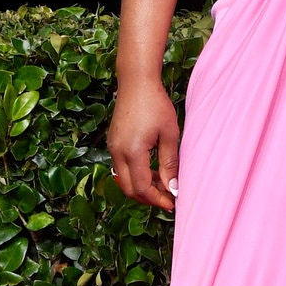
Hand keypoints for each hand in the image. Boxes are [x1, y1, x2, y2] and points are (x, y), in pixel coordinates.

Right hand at [107, 81, 179, 211]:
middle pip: (129, 189)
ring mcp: (113, 147)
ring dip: (142, 186)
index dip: (157, 199)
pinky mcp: (113, 143)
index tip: (172, 203)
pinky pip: (122, 168)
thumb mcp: (169, 134)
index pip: (141, 188)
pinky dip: (136, 175)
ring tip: (163, 183)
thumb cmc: (156, 104)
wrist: (136, 82)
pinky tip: (152, 169)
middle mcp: (117, 152)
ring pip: (124, 180)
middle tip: (167, 198)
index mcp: (132, 152)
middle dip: (148, 198)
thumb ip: (170, 163)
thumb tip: (173, 187)